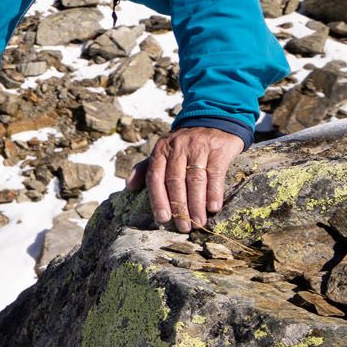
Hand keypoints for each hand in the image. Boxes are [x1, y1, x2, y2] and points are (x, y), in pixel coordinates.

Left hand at [127, 126, 243, 232]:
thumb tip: (128, 186)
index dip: (158, 199)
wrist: (213, 120)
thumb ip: (146, 168)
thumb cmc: (185, 144)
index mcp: (161, 150)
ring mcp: (198, 148)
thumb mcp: (164, 151)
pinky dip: (214, 192)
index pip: (155, 177)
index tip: (163, 218)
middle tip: (183, 226)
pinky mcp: (218, 150)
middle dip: (178, 206)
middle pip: (175, 181)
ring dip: (196, 204)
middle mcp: (177, 148)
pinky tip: (214, 207)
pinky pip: (215, 174)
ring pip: (194, 180)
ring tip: (198, 222)